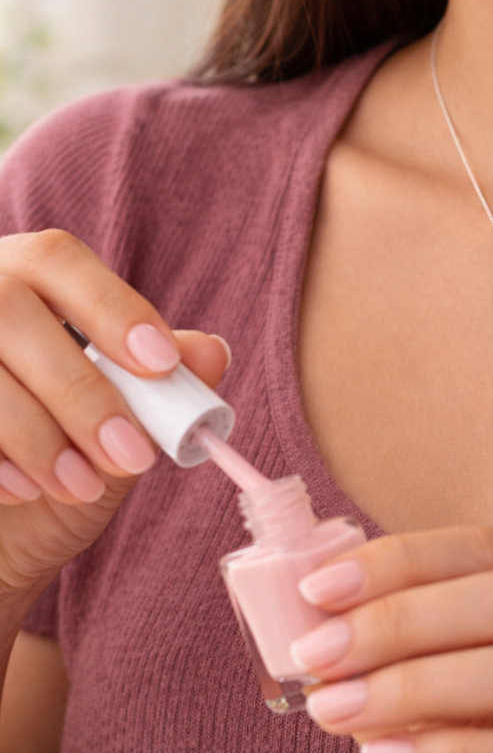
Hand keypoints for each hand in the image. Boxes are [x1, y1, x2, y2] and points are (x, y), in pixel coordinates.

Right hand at [0, 230, 229, 596]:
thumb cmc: (56, 466)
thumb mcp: (117, 433)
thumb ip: (158, 394)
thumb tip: (212, 351)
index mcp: (20, 283)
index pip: (57, 259)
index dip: (111, 307)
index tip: (161, 365)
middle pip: (8, 309)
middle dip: (80, 390)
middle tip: (133, 456)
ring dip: (37, 434)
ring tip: (82, 488)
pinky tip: (21, 493)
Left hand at [291, 527, 492, 752]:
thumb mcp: (465, 702)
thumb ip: (419, 659)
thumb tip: (322, 623)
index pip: (491, 550)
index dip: (403, 559)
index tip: (319, 590)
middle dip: (405, 621)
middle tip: (320, 657)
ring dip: (421, 686)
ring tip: (339, 709)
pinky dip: (461, 750)